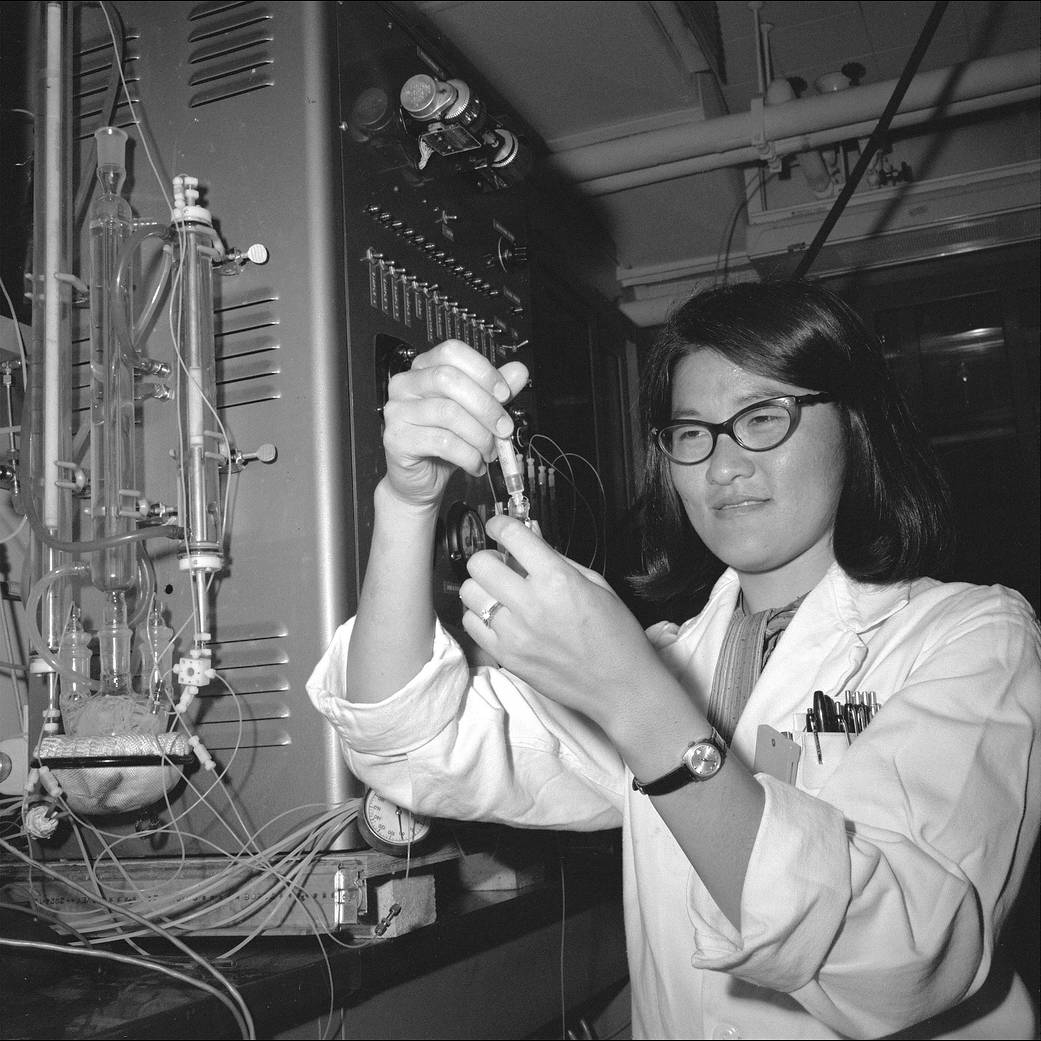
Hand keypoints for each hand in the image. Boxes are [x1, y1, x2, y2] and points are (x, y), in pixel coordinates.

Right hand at [381, 340, 528, 507]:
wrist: (420, 478)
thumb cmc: (443, 443)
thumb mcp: (475, 413)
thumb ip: (494, 391)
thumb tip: (518, 371)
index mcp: (424, 369)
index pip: (452, 352)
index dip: (483, 371)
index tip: (504, 393)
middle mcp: (406, 385)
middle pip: (449, 379)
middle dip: (486, 406)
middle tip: (504, 428)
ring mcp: (398, 411)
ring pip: (449, 413)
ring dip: (480, 436)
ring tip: (489, 451)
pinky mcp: (397, 439)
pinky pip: (442, 442)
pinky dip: (468, 456)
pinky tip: (475, 464)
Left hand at [459, 514, 674, 739]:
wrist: (620, 687)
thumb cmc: (616, 636)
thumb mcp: (596, 585)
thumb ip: (558, 560)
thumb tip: (531, 538)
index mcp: (557, 579)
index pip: (512, 535)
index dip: (500, 524)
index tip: (499, 527)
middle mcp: (531, 603)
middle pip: (480, 563)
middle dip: (489, 558)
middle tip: (502, 565)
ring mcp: (514, 633)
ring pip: (469, 592)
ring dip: (482, 587)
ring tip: (500, 593)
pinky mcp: (505, 657)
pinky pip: (471, 624)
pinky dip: (479, 615)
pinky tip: (498, 617)